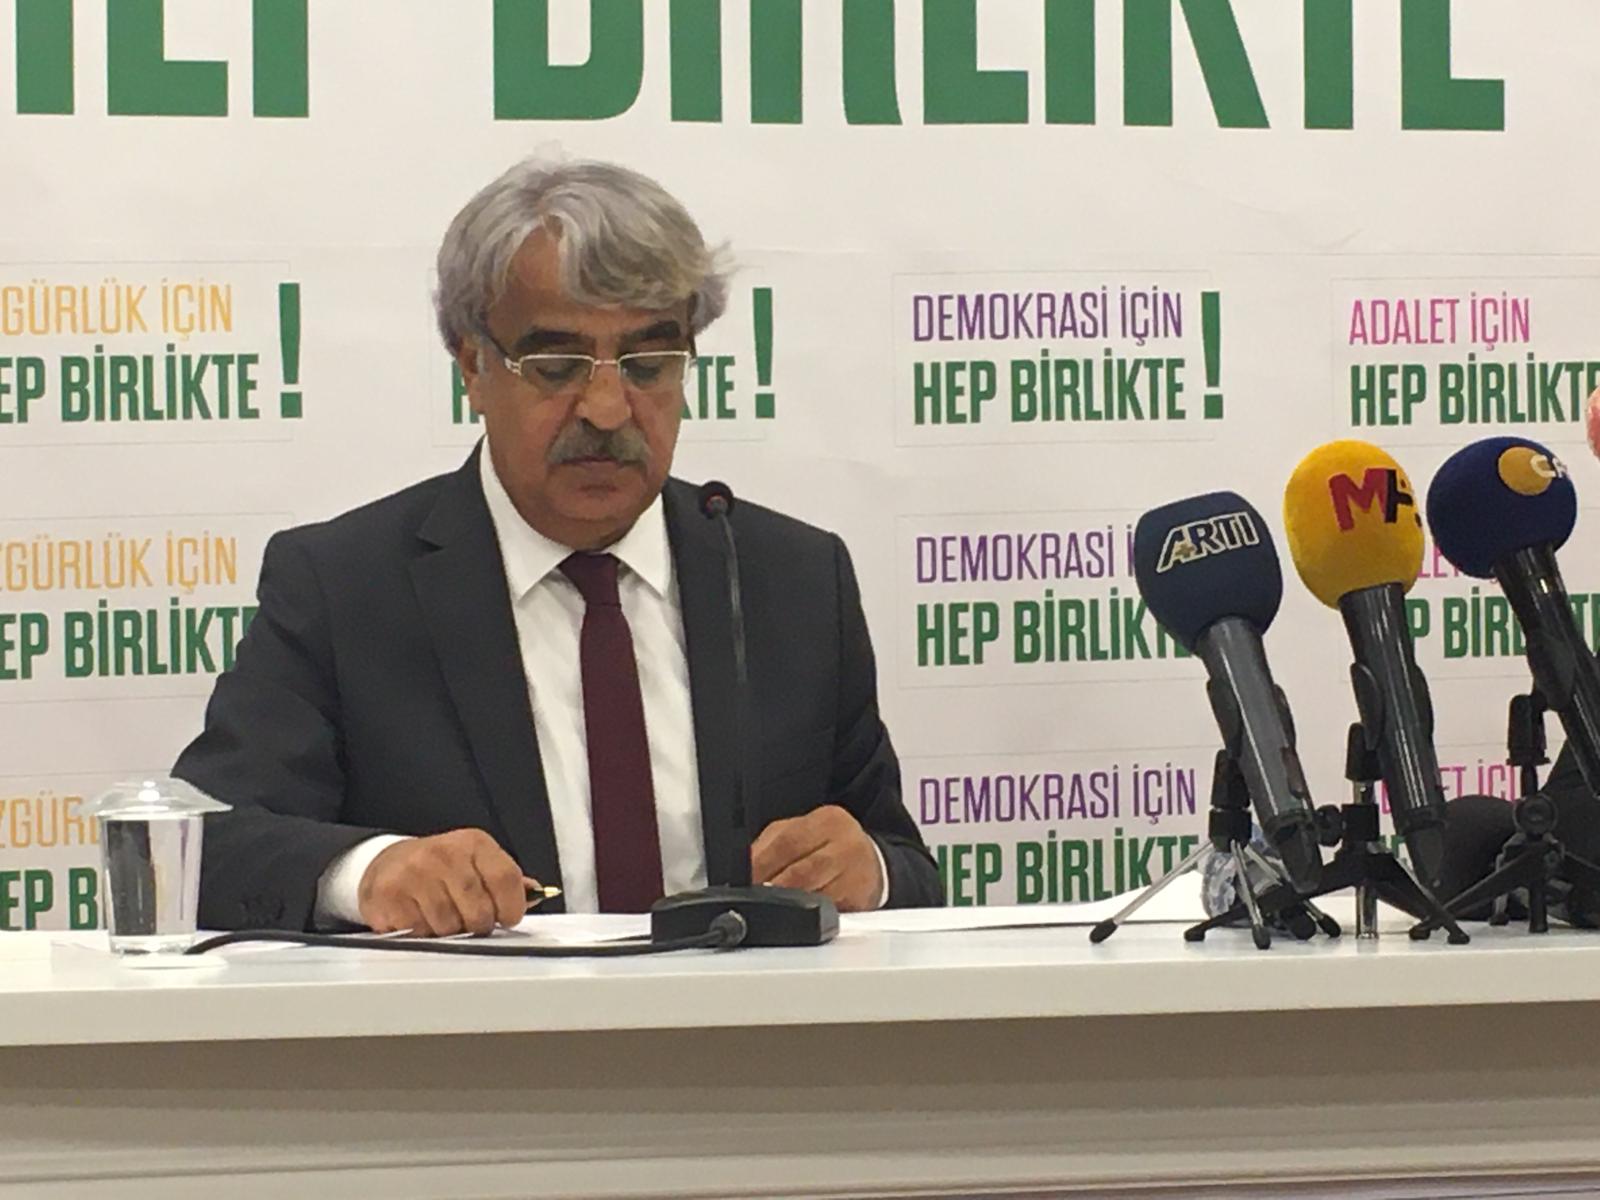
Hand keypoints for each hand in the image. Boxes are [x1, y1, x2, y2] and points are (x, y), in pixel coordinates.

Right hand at [357, 829, 528, 936]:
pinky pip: (419, 932)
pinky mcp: (391, 893)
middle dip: (479, 925)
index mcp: (474, 844)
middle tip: (470, 921)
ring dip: (449, 932)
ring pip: (449, 927)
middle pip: (479, 911)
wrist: (388, 863)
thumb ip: (504, 880)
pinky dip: (422, 933)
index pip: (506, 879)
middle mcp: (445, 853)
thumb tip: (536, 893)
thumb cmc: (439, 867)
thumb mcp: (476, 863)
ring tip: (442, 916)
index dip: (512, 907)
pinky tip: (419, 917)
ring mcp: (416, 873)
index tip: (508, 918)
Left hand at [750, 806, 883, 911]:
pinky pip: (829, 913)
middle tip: (755, 898)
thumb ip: (771, 844)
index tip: (745, 879)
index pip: (787, 842)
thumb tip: (745, 867)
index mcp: (827, 820)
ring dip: (790, 906)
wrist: (873, 861)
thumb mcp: (801, 831)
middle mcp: (846, 844)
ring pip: (815, 897)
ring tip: (774, 908)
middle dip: (773, 889)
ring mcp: (856, 874)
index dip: (762, 864)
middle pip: (801, 872)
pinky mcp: (860, 900)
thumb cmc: (831, 846)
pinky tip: (800, 915)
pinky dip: (810, 917)